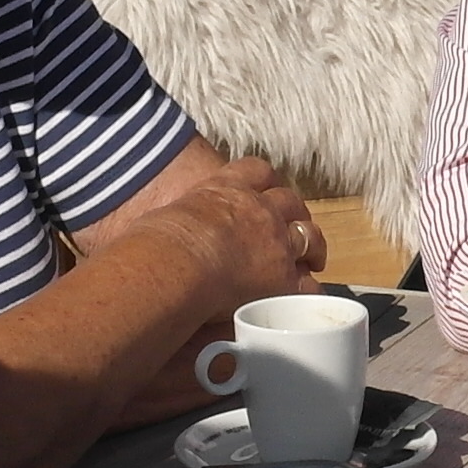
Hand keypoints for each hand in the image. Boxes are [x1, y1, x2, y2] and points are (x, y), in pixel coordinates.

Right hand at [136, 143, 328, 305]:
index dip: (264, 181)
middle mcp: (257, 209)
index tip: (266, 190)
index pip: (255, 171)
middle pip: (288, 202)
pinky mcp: (284, 278)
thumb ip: (176, 220)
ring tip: (312, 259)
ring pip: (308, 236)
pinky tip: (305, 297)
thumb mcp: (164, 216)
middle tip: (294, 228)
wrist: (174, 263)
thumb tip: (154, 235)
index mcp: (225, 189)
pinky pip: (308, 283)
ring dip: (311, 245)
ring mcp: (276, 241)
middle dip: (293, 215)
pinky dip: (307, 289)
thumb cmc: (154, 243)